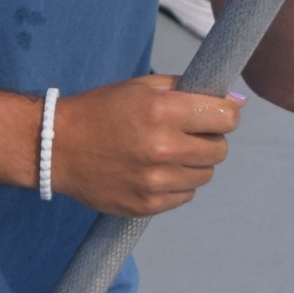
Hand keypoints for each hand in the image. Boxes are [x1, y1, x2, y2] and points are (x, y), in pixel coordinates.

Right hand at [53, 73, 241, 216]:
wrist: (56, 148)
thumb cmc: (100, 110)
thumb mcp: (140, 88)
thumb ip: (188, 89)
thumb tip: (238, 102)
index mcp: (163, 111)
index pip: (225, 117)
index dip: (224, 114)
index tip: (213, 115)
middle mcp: (163, 147)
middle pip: (219, 150)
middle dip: (208, 139)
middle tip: (185, 135)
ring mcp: (155, 180)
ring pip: (205, 175)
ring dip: (194, 164)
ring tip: (167, 154)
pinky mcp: (147, 205)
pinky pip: (185, 195)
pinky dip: (177, 184)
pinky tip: (154, 171)